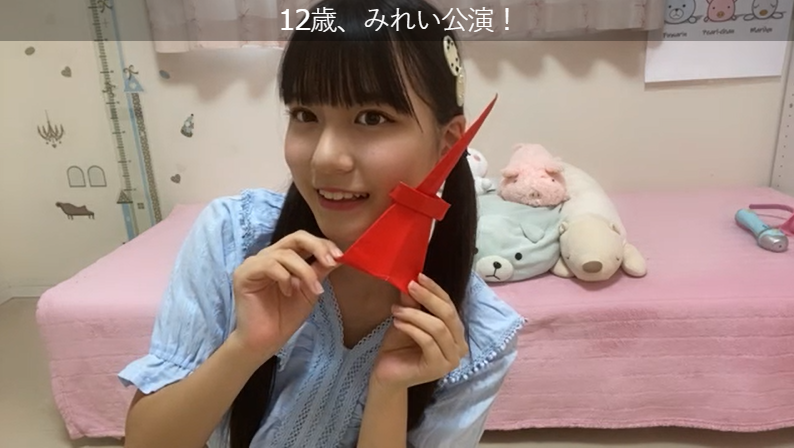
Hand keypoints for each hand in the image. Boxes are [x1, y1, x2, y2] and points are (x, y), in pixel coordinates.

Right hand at [230, 230, 341, 363]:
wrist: (266, 341)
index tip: (340, 256)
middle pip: (295, 237)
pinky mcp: (244, 274)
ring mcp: (254, 263)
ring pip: (285, 254)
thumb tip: (339, 255)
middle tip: (331, 261)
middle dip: (317, 247)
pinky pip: (269, 265)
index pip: (303, 240)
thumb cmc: (285, 317)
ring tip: (313, 290)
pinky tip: (288, 292)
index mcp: (282, 258)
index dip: (322, 244)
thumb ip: (320, 271)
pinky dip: (284, 278)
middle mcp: (268, 256)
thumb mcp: (309, 290)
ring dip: (305, 272)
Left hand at [371, 274, 467, 391]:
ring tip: (396, 310)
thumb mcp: (407, 319)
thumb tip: (413, 282)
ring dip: (415, 315)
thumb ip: (413, 304)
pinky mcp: (438, 368)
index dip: (435, 290)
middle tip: (409, 287)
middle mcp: (459, 346)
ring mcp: (451, 359)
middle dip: (428, 298)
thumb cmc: (400, 346)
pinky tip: (397, 323)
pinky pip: (428, 341)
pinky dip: (412, 328)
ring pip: (438, 328)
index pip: (450, 306)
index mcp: (456, 333)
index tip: (419, 276)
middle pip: (448, 315)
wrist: (387, 374)